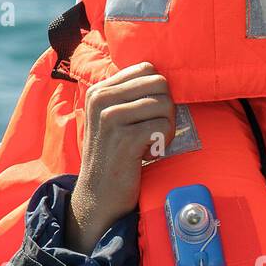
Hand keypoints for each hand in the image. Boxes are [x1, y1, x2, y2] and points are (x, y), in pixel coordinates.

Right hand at [66, 62, 174, 254]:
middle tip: (154, 132)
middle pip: (160, 83)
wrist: (98, 196)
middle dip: (166, 109)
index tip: (146, 118)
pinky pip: (163, 127)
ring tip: (150, 144)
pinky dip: (163, 143)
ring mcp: (110, 117)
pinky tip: (147, 155)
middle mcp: (101, 98)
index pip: (147, 69)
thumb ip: (131, 96)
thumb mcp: (114, 120)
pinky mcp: (124, 138)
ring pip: (164, 104)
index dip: (158, 94)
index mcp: (99, 90)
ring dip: (167, 128)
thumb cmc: (114, 157)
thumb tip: (164, 78)